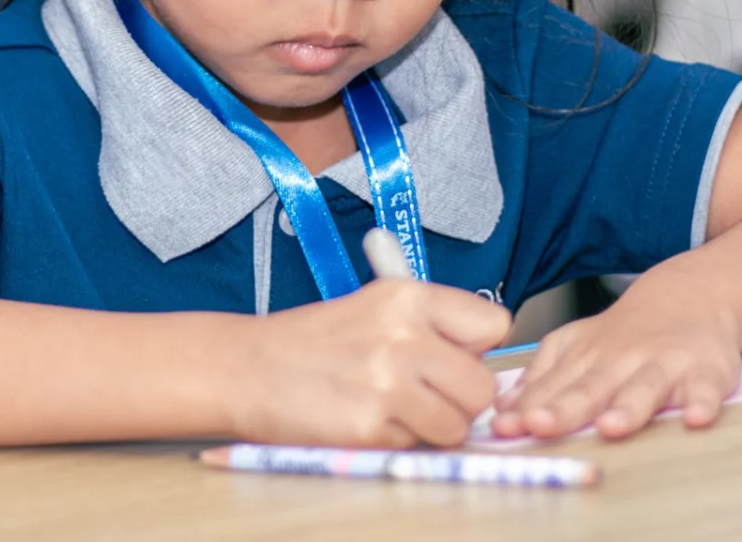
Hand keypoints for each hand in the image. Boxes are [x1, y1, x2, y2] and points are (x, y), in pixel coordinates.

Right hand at [228, 280, 509, 447]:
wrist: (247, 368)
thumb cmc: (313, 341)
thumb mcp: (374, 307)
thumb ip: (431, 327)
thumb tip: (483, 364)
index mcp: (409, 296)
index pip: (493, 325)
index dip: (477, 350)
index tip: (453, 358)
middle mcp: (404, 334)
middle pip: (482, 386)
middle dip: (460, 400)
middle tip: (424, 395)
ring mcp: (387, 381)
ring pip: (458, 424)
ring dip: (434, 427)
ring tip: (394, 410)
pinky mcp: (370, 424)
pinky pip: (417, 446)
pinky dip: (398, 441)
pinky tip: (366, 419)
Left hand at [490, 292, 741, 441]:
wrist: (690, 296)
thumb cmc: (626, 335)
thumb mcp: (577, 347)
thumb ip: (543, 378)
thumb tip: (504, 411)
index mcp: (587, 358)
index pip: (554, 386)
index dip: (529, 406)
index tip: (505, 426)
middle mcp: (622, 360)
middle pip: (591, 388)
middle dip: (565, 408)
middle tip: (539, 424)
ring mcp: (665, 365)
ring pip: (645, 388)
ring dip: (628, 409)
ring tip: (611, 428)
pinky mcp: (706, 371)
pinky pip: (706, 389)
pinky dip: (702, 403)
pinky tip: (696, 419)